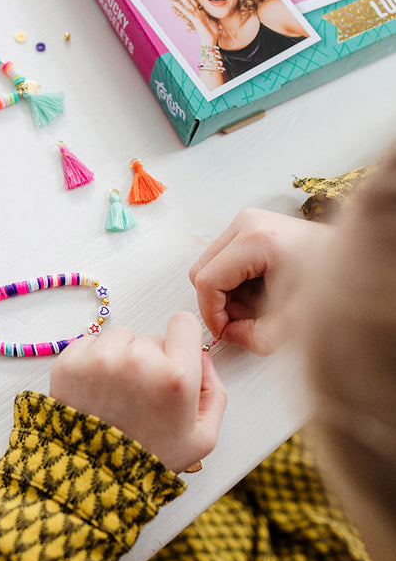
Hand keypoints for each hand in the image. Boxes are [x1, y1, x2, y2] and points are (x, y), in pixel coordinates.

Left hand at [49, 312, 226, 473]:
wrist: (92, 477)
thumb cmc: (148, 458)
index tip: (174, 354)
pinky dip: (93, 359)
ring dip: (121, 357)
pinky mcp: (71, 361)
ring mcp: (101, 359)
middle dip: (150, 360)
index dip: (182, 339)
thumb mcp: (202, 438)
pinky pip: (90, 342)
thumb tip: (202, 356)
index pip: (184, 323)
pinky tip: (96, 390)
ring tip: (117, 394)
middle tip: (142, 396)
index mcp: (176, 377)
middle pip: (151, 337)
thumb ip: (214, 391)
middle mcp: (139, 361)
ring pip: (120, 338)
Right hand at [173, 0, 220, 45]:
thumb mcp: (215, 21)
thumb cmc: (213, 33)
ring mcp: (195, 16)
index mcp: (201, 13)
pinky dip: (181, 7)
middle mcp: (197, 14)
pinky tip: (175, 3)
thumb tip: (220, 13)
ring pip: (188, 4)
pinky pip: (187, 12)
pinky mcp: (195, 19)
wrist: (210, 41)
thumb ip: (215, 16)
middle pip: (191, 1)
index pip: (196, 2)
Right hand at [189, 208, 328, 355]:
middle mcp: (247, 223)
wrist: (358, 263)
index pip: (206, 280)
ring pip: (210, 265)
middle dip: (218, 303)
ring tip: (258, 307)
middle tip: (244, 322)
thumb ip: (254, 338)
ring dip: (226, 294)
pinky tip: (259, 292)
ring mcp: (248, 222)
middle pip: (202, 271)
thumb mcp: (294, 322)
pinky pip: (223, 260)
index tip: (227, 332)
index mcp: (256, 239)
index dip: (212, 314)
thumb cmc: (334, 283)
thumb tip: (229, 335)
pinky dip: (235, 283)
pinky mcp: (251, 227)